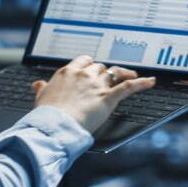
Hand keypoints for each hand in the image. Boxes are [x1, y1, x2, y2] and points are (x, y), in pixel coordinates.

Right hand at [31, 55, 156, 131]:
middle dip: (105, 72)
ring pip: (114, 73)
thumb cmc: (46, 115)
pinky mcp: (107, 98)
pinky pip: (128, 87)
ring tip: (131, 75)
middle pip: (99, 67)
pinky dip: (141, 83)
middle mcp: (83, 75)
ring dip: (123, 73)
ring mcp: (96, 85)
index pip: (83, 61)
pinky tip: (150, 81)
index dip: (90, 65)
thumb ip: (42, 89)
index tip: (93, 68)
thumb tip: (37, 84)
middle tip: (111, 77)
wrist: (54, 125)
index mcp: (67, 73)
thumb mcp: (40, 98)